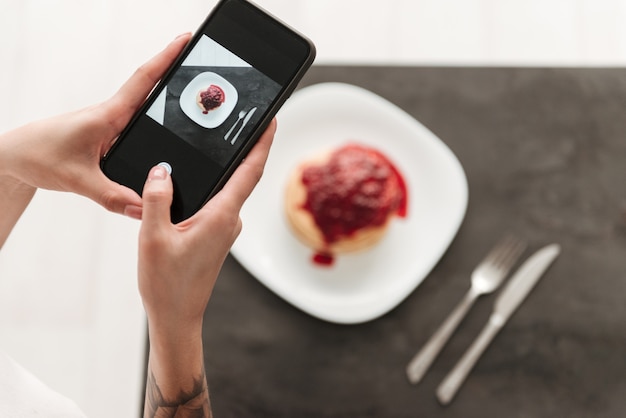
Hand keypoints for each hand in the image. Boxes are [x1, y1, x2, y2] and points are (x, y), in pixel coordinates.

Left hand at [0, 33, 191, 217]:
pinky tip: (164, 123)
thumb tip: (143, 208)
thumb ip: (113, 196)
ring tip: (190, 88)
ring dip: (165, 92)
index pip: (144, 80)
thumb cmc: (39, 157)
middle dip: (175, 69)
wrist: (14, 156)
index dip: (167, 58)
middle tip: (200, 60)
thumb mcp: (78, 180)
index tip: (186, 41)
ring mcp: (109, 123)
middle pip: (150, 86)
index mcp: (108, 115)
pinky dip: (153, 116)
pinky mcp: (106, 134)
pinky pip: (135, 122)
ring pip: (143, 105)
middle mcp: (111, 114)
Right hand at [138, 119, 275, 335]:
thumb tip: (161, 170)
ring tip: (218, 142)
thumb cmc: (167, 284)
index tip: (271, 121)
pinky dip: (214, 186)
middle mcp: (229, 220)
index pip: (250, 171)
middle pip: (243, 176)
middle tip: (243, 119)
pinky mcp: (217, 236)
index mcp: (221, 216)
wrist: (177, 316)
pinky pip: (219, 202)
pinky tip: (196, 181)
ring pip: (230, 189)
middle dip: (247, 147)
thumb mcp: (153, 237)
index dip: (263, 143)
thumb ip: (156, 200)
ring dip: (228, 167)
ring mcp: (225, 229)